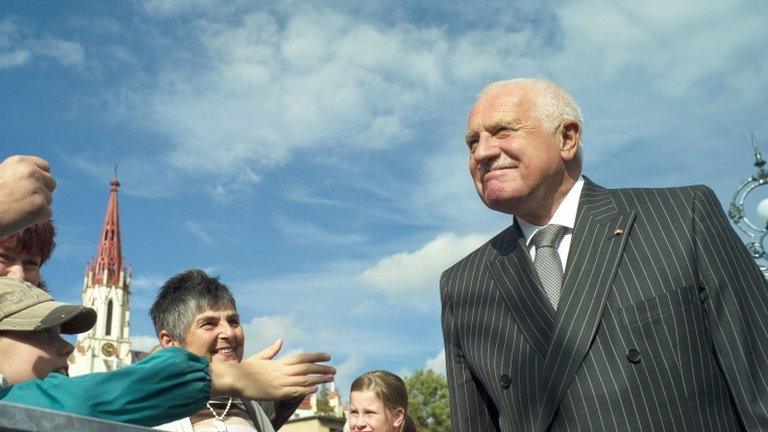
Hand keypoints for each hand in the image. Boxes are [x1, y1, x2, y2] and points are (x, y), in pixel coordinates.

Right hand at [0, 155, 55, 236]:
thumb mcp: (2, 177)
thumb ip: (21, 175)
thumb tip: (42, 180)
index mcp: (20, 162)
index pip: (45, 167)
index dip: (41, 178)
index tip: (33, 187)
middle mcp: (31, 172)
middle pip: (51, 183)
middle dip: (42, 193)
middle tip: (23, 202)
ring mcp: (37, 189)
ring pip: (49, 200)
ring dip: (37, 206)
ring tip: (16, 210)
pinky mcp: (40, 206)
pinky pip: (47, 213)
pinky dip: (36, 218)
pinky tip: (20, 218)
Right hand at [211, 344, 335, 400]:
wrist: (234, 378)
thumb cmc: (245, 368)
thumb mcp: (260, 357)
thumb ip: (272, 350)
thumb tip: (280, 340)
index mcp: (280, 362)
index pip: (303, 357)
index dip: (316, 356)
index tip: (328, 356)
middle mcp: (282, 371)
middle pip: (307, 369)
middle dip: (322, 369)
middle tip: (334, 370)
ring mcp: (280, 382)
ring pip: (304, 380)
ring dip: (319, 379)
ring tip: (331, 379)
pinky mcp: (276, 393)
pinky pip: (294, 392)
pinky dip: (305, 390)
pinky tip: (315, 390)